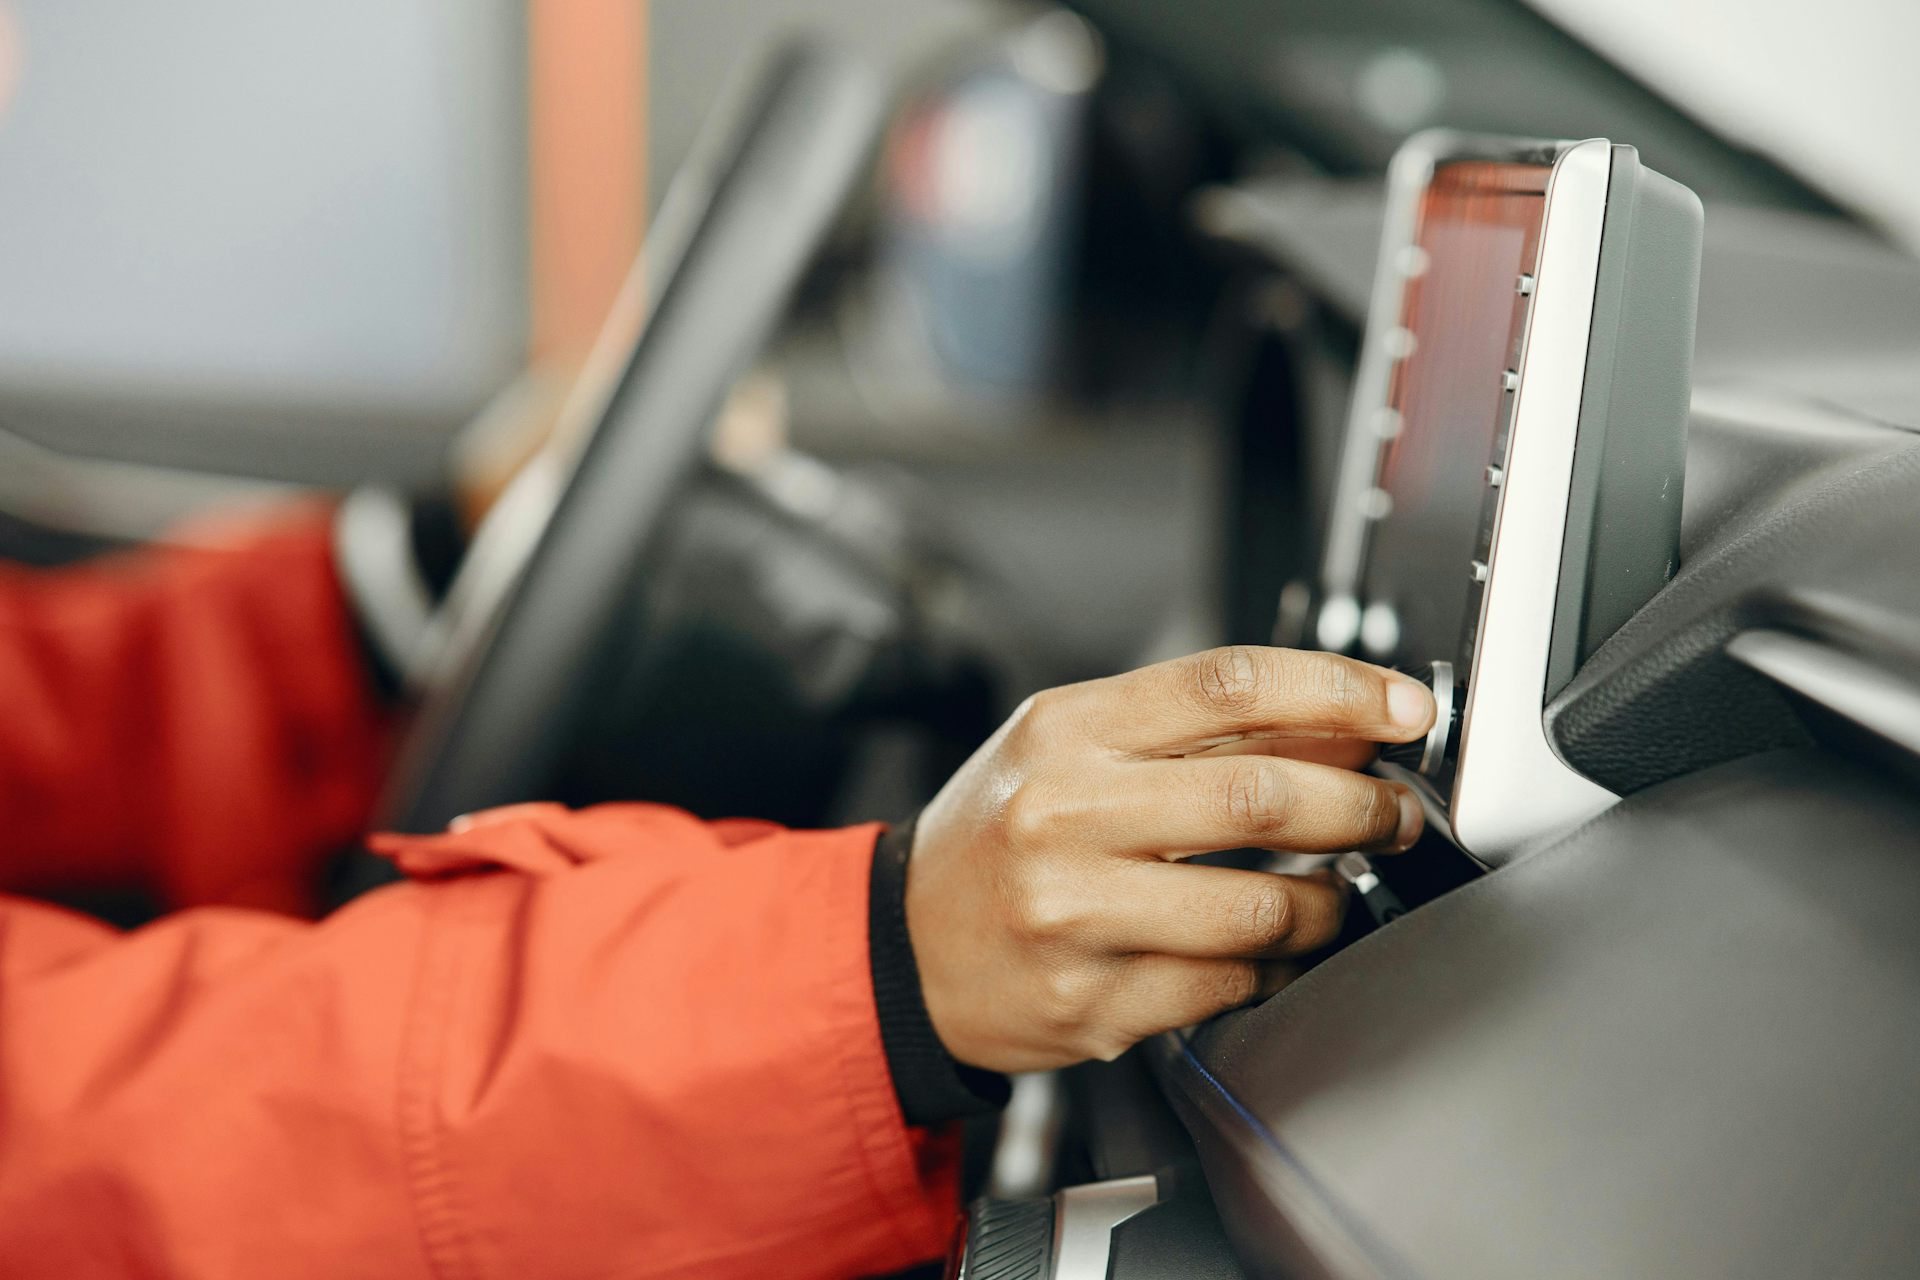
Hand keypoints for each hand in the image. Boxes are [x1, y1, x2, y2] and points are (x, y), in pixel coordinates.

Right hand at [906, 645, 1435, 1073]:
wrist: (904, 948)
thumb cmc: (1001, 836)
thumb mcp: (1076, 750)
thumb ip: (1202, 732)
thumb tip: (1342, 717)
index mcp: (1065, 732)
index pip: (1226, 685)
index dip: (1338, 688)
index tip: (1403, 707)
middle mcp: (1063, 815)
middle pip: (1258, 796)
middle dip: (1360, 806)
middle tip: (1394, 813)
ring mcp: (1075, 915)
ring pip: (1257, 907)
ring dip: (1330, 902)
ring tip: (1337, 894)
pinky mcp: (1092, 1002)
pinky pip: (1229, 985)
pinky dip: (1278, 967)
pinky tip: (1276, 951)